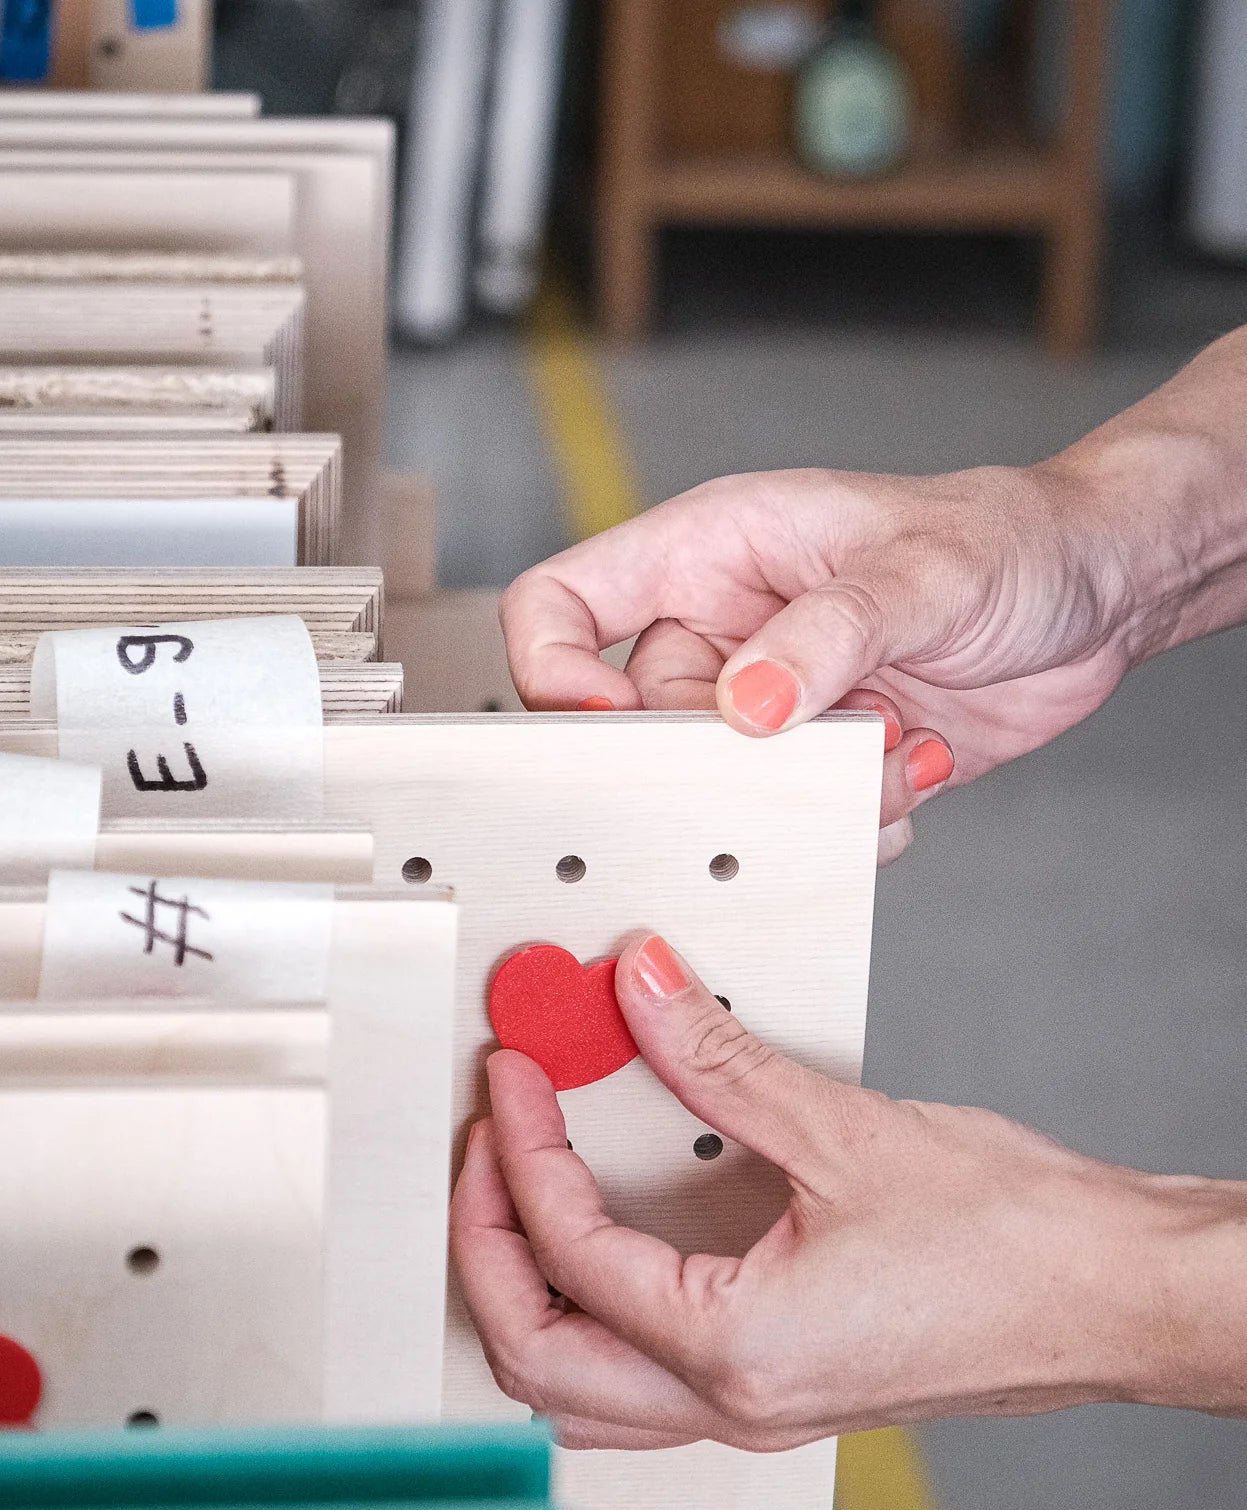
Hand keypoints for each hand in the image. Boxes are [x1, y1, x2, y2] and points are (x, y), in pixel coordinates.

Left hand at [452, 934, 1245, 1447]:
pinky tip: (607, 1243)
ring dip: (529, 1298)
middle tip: (491, 1144)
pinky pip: (641, 1386)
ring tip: (521, 1196)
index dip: (523, 1154)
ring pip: (580, 1394)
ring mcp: (757, 1413)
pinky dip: (593, 1316)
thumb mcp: (851, 1133)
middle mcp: (736, 1406)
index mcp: (739, 1354)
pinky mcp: (783, 1394)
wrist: (1119, 1297)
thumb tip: (640, 991)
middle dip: (488, 1245)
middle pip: (537, 1357)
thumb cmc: (1024, 1247)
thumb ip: (720, 1061)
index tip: (516, 1080)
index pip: (571, 1257)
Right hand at [501, 462, 1138, 861]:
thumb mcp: (923, 571)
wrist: (1100, 597)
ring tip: (893, 748)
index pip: (561, 606)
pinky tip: (915, 765)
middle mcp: (724, 632)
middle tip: (812, 749)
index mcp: (710, 554)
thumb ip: (829, 634)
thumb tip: (746, 704)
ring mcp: (770, 705)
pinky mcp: (820, 763)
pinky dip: (854, 825)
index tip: (609, 726)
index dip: (554, 674)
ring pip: (724, 795)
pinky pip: (794, 826)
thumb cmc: (1011, 539)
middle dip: (725, 765)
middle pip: (642, 730)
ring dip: (808, 800)